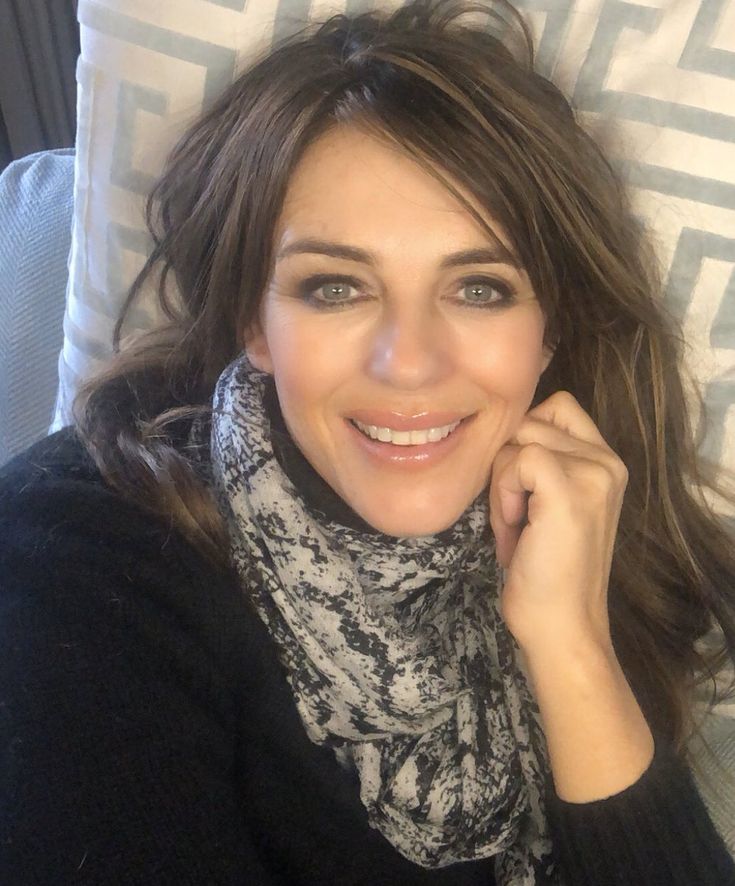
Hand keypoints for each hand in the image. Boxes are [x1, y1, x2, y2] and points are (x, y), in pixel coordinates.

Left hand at [488, 391, 628, 655]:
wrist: (562, 627)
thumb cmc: (545, 573)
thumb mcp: (547, 505)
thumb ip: (540, 464)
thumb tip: (498, 431)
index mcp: (606, 463)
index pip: (556, 406)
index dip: (523, 439)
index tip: (521, 491)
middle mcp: (607, 461)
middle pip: (529, 420)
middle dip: (507, 466)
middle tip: (515, 516)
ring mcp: (593, 472)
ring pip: (517, 439)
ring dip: (501, 484)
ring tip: (515, 527)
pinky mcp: (568, 487)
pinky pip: (513, 460)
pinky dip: (502, 495)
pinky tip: (515, 530)